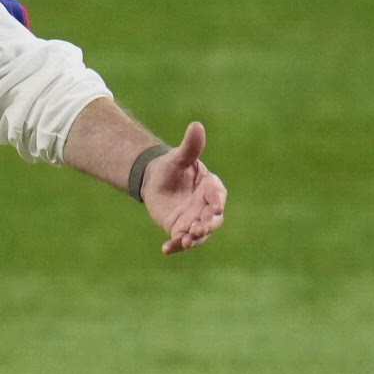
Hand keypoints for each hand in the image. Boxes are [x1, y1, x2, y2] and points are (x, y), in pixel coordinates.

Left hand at [143, 122, 227, 254]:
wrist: (155, 180)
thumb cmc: (172, 166)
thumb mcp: (179, 156)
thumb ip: (190, 146)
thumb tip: (196, 124)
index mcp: (210, 187)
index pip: (217, 195)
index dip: (217, 201)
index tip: (216, 206)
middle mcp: (206, 206)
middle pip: (213, 219)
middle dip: (207, 225)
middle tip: (198, 228)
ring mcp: (194, 219)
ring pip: (200, 233)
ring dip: (194, 238)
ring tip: (184, 240)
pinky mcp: (181, 229)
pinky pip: (181, 240)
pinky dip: (175, 246)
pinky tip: (166, 249)